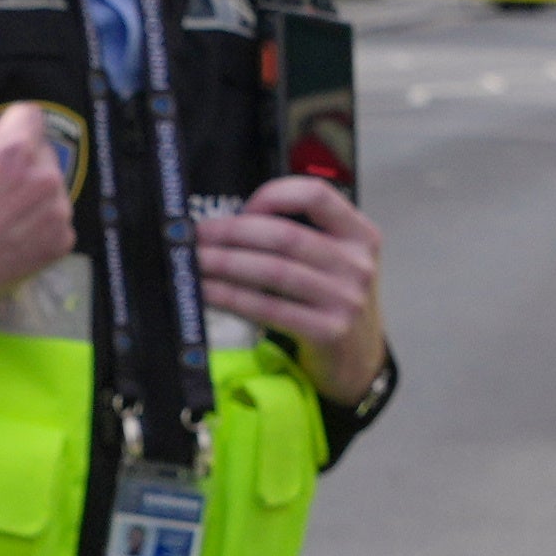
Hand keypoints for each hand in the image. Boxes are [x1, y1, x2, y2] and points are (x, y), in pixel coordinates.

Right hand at [0, 102, 79, 315]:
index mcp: (14, 146)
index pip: (28, 113)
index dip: (5, 125)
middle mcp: (45, 175)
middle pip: (42, 152)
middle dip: (19, 160)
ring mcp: (57, 212)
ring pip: (51, 188)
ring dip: (30, 193)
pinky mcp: (60, 243)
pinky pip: (56, 221)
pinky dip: (38, 225)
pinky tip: (8, 235)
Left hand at [193, 173, 382, 390]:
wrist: (357, 361)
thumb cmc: (333, 302)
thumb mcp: (335, 261)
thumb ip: (301, 237)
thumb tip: (229, 225)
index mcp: (360, 234)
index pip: (316, 195)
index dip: (273, 195)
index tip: (242, 209)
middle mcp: (357, 264)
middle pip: (285, 235)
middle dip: (232, 232)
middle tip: (197, 235)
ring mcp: (346, 299)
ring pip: (273, 271)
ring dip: (225, 264)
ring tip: (195, 262)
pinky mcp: (328, 332)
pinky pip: (269, 308)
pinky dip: (232, 297)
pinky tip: (208, 292)